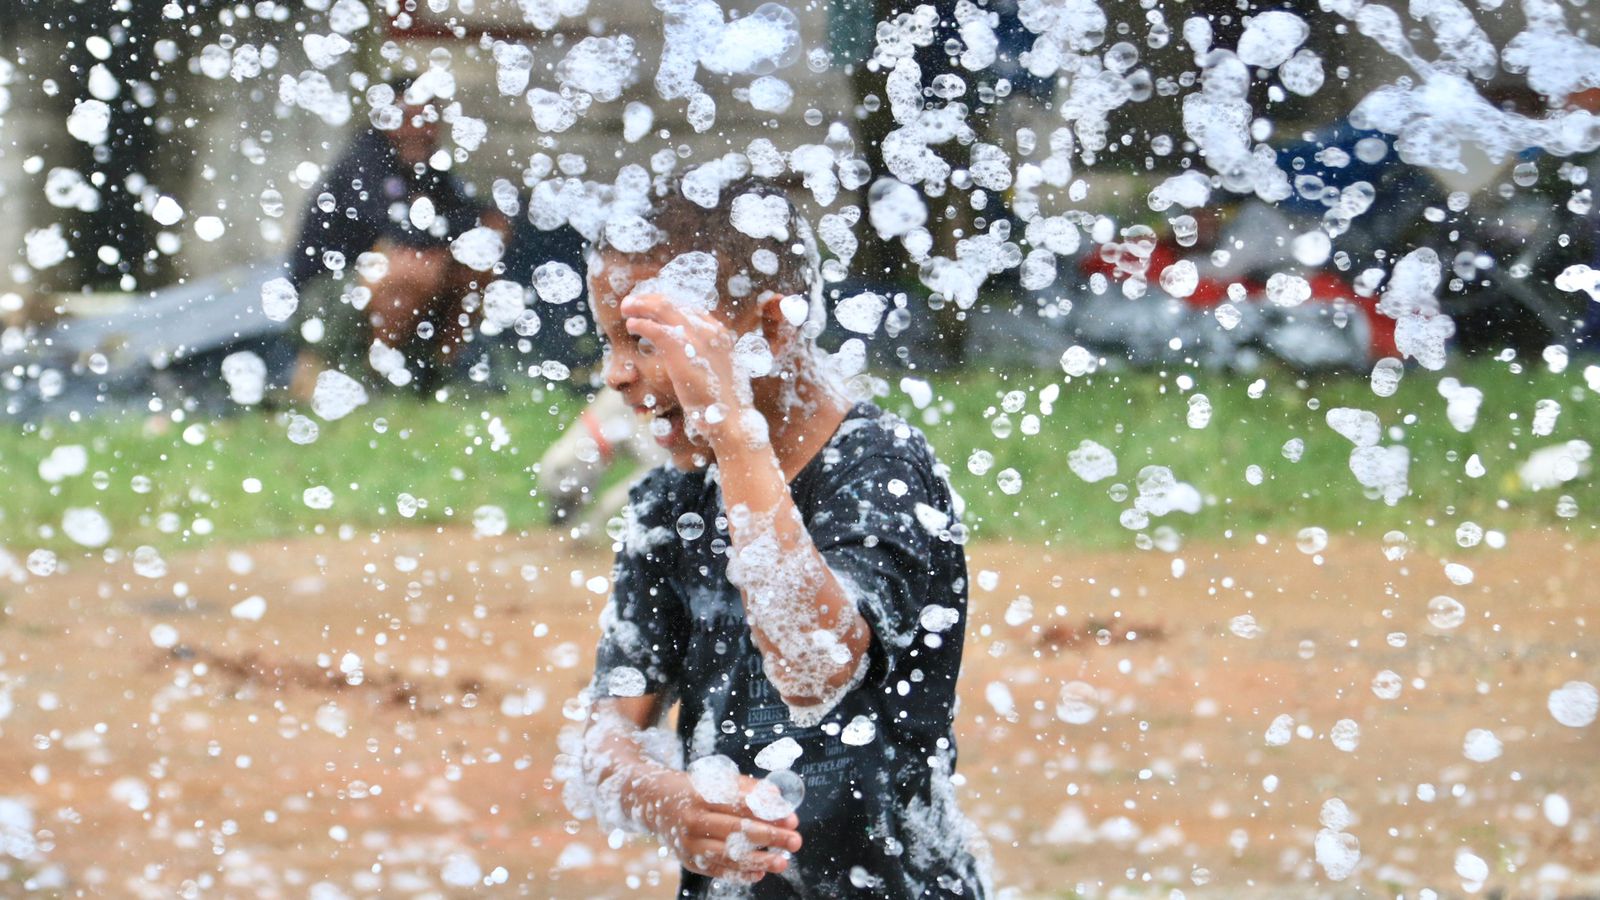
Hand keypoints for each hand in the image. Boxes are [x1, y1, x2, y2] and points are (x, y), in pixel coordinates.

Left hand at [619, 293, 750, 446]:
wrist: (732, 418)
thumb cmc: (725, 404)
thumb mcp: (720, 376)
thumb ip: (708, 362)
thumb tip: (696, 363)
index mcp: (720, 335)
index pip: (690, 309)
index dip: (668, 305)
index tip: (652, 308)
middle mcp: (708, 330)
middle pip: (674, 303)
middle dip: (649, 300)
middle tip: (632, 302)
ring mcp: (695, 337)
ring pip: (662, 309)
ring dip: (641, 306)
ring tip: (626, 308)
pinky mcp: (680, 350)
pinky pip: (654, 328)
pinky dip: (640, 323)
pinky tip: (631, 325)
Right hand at [635, 768, 802, 882]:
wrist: (652, 800)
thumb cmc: (693, 787)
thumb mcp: (716, 779)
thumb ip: (748, 789)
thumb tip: (778, 801)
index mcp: (701, 794)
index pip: (740, 805)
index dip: (767, 812)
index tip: (791, 818)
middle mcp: (692, 820)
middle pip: (736, 831)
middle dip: (770, 837)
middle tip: (795, 840)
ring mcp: (688, 844)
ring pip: (728, 856)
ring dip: (759, 861)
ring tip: (783, 862)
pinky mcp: (688, 860)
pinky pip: (718, 870)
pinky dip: (741, 873)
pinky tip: (760, 871)